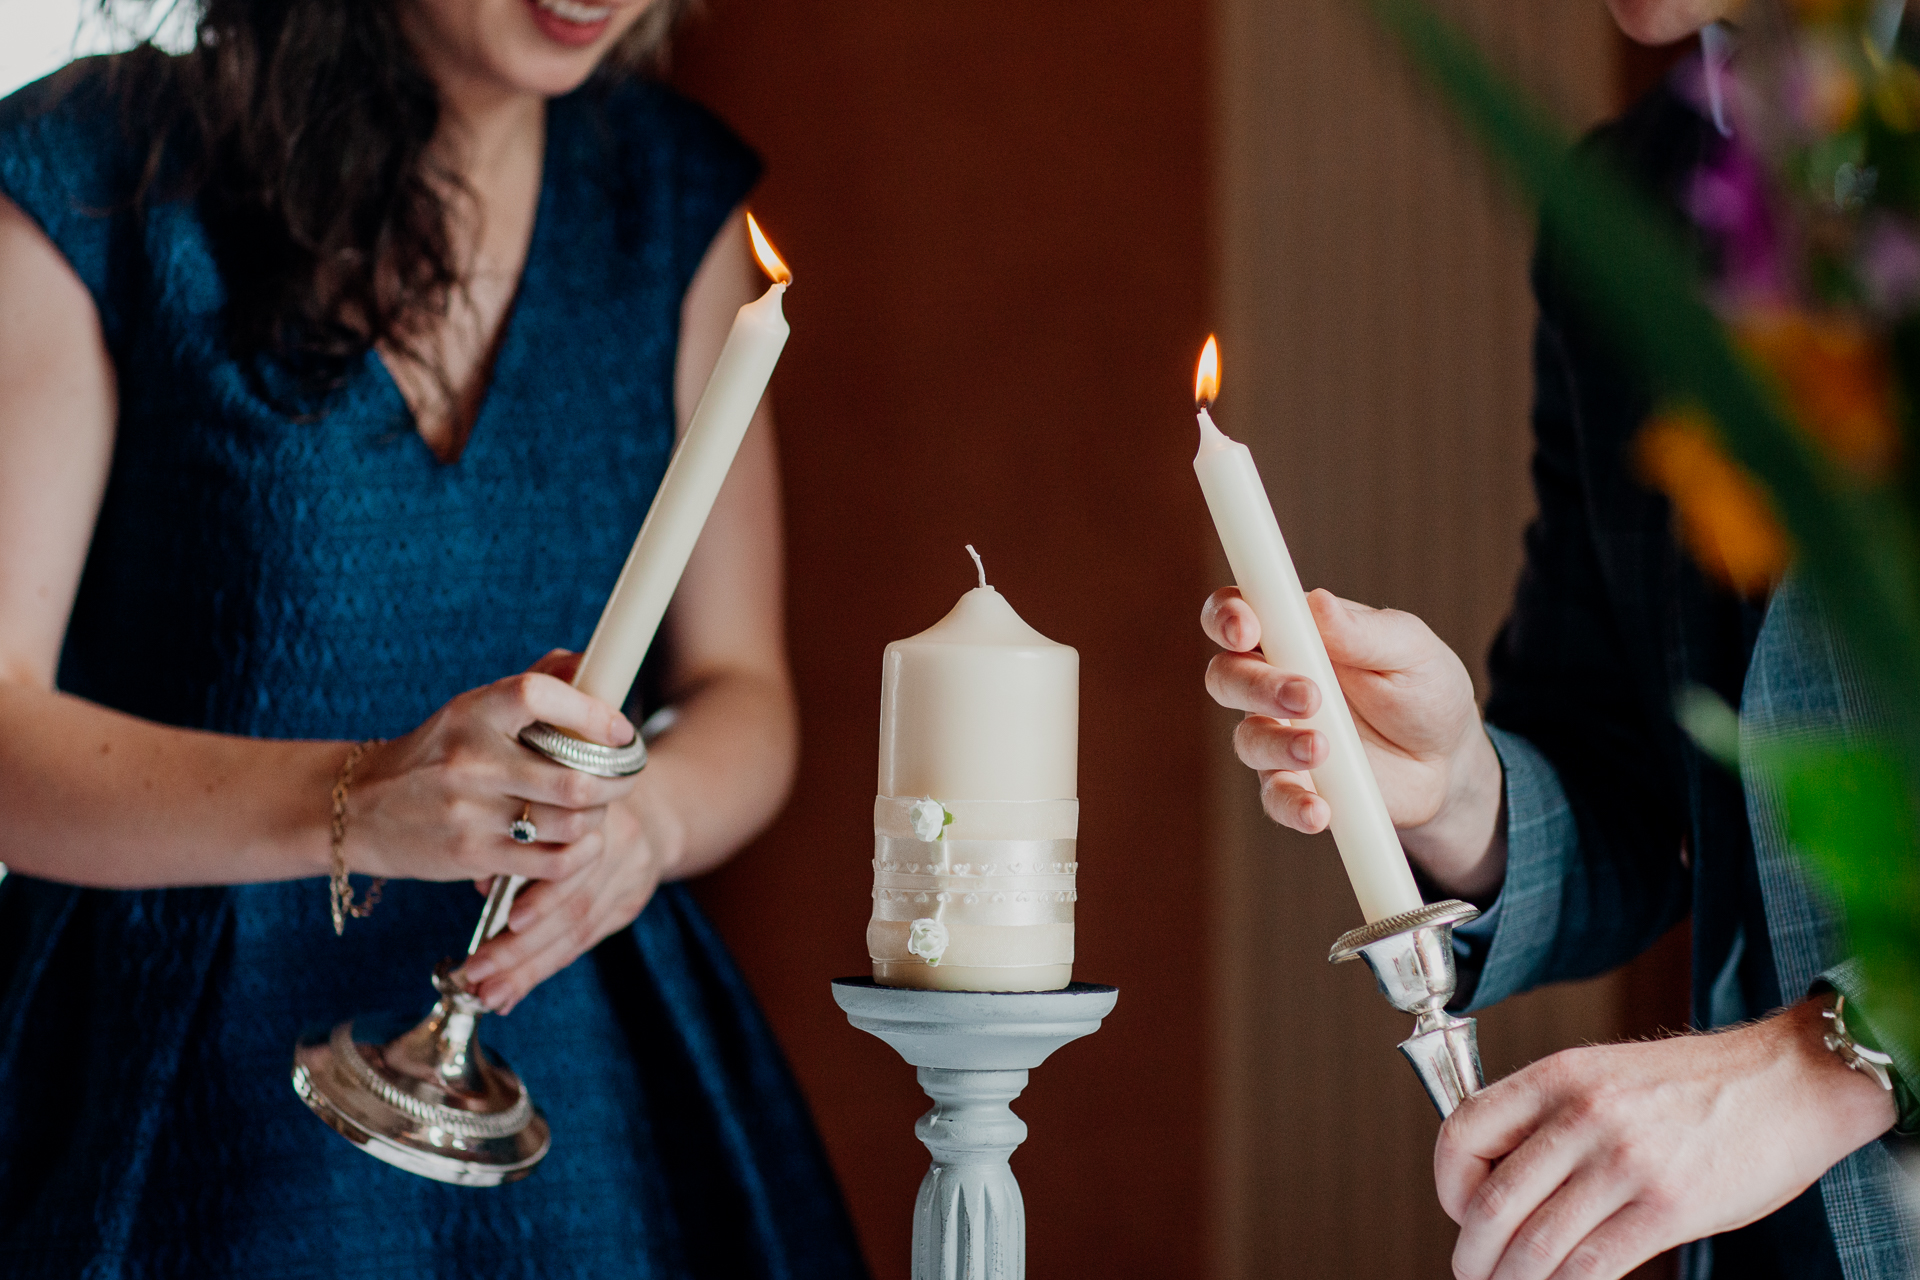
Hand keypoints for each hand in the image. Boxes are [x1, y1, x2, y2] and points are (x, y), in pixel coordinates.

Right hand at [345, 650, 638, 887]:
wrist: (360, 808)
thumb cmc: (436, 752)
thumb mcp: (471, 709)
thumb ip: (535, 682)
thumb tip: (591, 661)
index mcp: (473, 711)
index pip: (539, 694)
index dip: (592, 711)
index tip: (619, 728)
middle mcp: (471, 760)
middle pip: (574, 775)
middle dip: (617, 777)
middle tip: (626, 774)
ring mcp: (471, 812)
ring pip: (571, 821)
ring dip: (600, 816)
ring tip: (599, 807)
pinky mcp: (473, 856)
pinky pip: (552, 862)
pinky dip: (581, 853)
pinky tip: (583, 842)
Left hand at [457, 770, 686, 1012]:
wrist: (652, 811)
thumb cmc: (581, 808)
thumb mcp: (551, 809)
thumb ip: (520, 844)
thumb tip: (484, 885)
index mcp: (597, 815)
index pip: (571, 865)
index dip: (540, 901)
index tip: (498, 929)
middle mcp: (621, 845)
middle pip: (574, 907)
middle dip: (522, 949)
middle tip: (479, 976)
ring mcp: (631, 877)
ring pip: (579, 930)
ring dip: (532, 968)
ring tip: (494, 993)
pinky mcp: (631, 902)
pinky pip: (588, 938)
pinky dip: (549, 963)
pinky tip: (520, 986)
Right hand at [1200, 586, 1504, 896]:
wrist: (1448, 764)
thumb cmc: (1424, 690)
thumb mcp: (1410, 649)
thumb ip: (1363, 631)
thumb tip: (1318, 601)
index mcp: (1295, 633)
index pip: (1238, 611)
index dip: (1227, 615)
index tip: (1247, 630)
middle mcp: (1274, 682)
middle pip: (1227, 676)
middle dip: (1257, 685)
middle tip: (1308, 696)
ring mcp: (1280, 735)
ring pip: (1248, 738)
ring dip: (1278, 744)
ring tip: (1322, 749)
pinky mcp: (1297, 784)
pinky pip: (1275, 796)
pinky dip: (1292, 804)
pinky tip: (1319, 810)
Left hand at [1435, 1000, 1896, 1279]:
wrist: (1790, 1080)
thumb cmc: (1698, 1084)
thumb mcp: (1604, 1074)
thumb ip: (1551, 1117)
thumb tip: (1499, 1178)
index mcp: (1556, 1075)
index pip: (1463, 1132)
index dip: (1449, 1184)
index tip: (1459, 1211)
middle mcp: (1582, 1113)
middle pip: (1493, 1202)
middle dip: (1473, 1252)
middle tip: (1471, 1271)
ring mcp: (1625, 1161)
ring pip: (1536, 1243)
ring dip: (1510, 1279)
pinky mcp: (1668, 1206)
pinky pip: (1593, 1265)